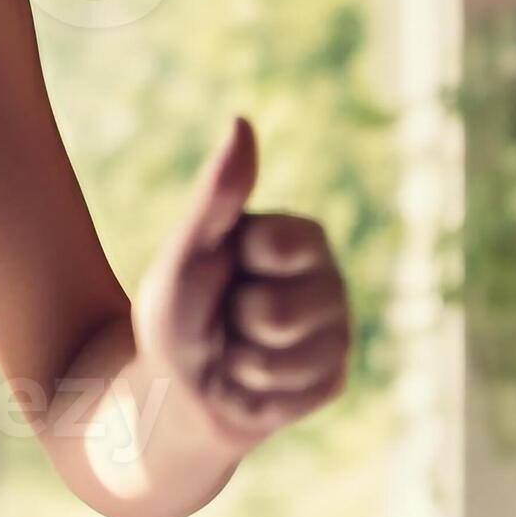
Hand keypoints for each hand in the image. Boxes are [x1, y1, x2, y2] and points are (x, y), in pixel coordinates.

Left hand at [134, 116, 351, 449]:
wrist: (180, 386)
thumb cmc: (179, 310)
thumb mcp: (187, 253)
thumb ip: (216, 195)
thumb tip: (240, 121)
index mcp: (301, 238)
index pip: (275, 245)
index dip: (237, 262)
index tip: (228, 266)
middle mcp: (329, 282)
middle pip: (276, 314)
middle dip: (233, 323)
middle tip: (227, 321)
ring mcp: (336, 334)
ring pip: (283, 360)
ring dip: (240, 364)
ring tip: (236, 353)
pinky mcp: (333, 380)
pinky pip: (292, 395)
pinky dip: (255, 394)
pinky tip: (253, 383)